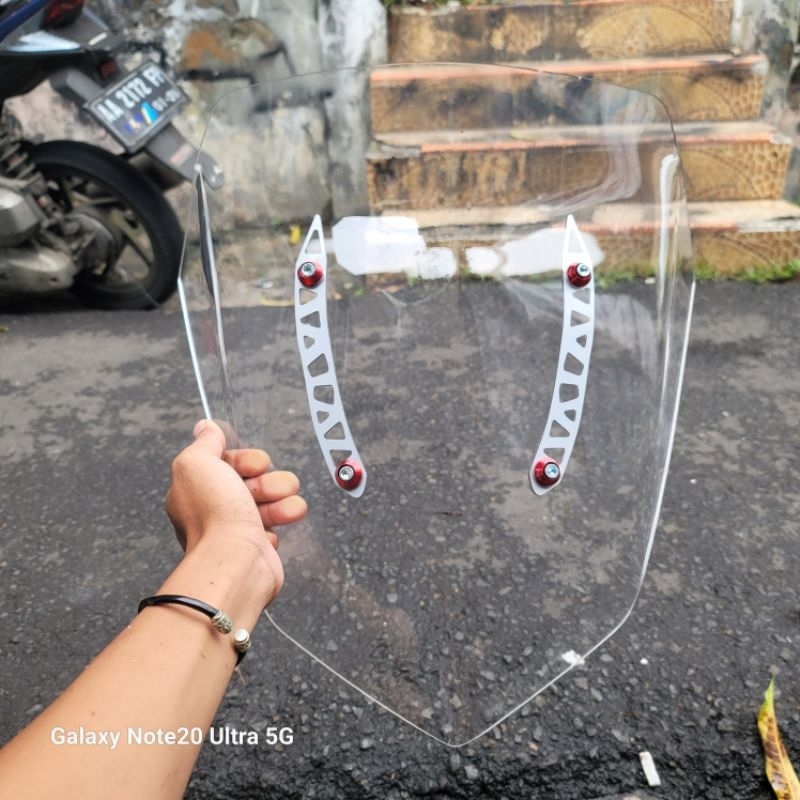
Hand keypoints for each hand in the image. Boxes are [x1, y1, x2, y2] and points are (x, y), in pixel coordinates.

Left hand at [166, 419, 306, 554]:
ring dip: (283, 501)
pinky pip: (276, 527)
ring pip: (268, 502)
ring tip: (288, 509)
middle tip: (274, 488)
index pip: (227, 464)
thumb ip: (204, 442)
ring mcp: (236, 530)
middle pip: (252, 481)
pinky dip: (280, 526)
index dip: (245, 460)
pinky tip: (273, 532)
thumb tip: (206, 426)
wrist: (235, 562)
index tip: (256, 465)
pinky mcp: (257, 548)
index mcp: (196, 489)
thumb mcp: (197, 463)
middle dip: (269, 481)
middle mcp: (214, 510)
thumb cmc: (215, 514)